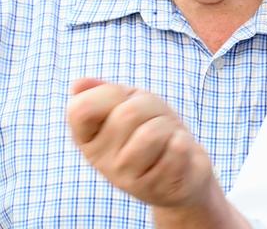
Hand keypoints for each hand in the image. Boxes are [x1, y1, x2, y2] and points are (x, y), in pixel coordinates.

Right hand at [67, 78, 217, 208]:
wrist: (183, 174)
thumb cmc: (154, 133)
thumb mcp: (131, 106)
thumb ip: (106, 93)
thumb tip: (79, 84)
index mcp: (88, 138)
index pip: (81, 108)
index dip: (110, 94)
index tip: (125, 101)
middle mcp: (100, 160)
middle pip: (128, 112)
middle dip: (152, 108)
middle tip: (156, 122)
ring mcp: (126, 177)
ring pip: (152, 133)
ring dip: (169, 128)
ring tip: (167, 139)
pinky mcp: (155, 186)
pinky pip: (176, 149)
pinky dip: (183, 143)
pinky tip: (178, 154)